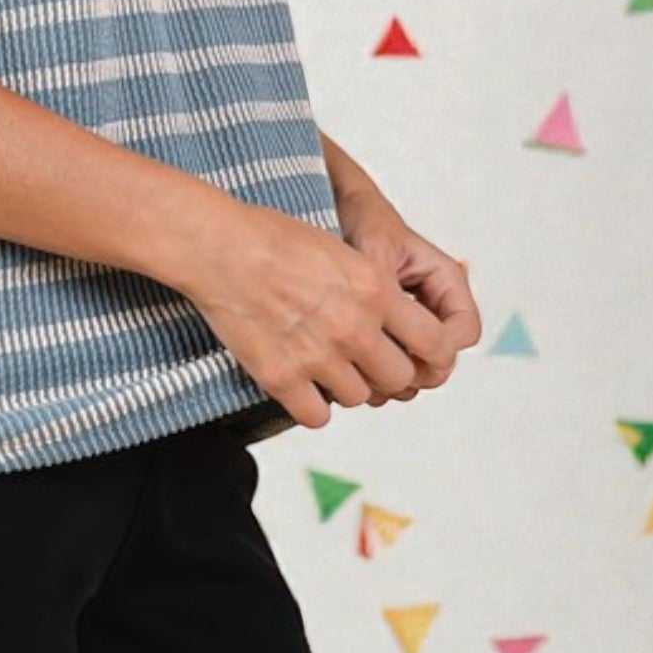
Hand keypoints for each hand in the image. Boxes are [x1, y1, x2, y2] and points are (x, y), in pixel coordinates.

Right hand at [171, 198, 454, 430]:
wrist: (217, 246)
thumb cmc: (271, 236)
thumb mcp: (340, 250)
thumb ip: (373, 289)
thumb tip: (394, 317)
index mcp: (373, 289)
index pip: (434, 342)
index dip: (430, 353)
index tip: (415, 352)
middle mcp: (353, 327)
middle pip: (399, 378)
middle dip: (385, 371)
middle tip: (364, 358)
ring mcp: (317, 356)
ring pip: (357, 398)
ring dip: (344, 384)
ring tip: (322, 361)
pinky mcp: (281, 378)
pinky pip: (316, 416)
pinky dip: (310, 404)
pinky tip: (299, 381)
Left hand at [336, 188, 482, 406]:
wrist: (338, 209)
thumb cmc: (362, 221)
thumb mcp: (373, 251)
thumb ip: (388, 290)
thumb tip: (399, 334)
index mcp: (445, 280)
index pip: (465, 331)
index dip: (442, 348)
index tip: (408, 347)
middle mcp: (435, 305)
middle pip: (444, 359)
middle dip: (416, 369)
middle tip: (378, 361)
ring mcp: (415, 322)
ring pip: (421, 369)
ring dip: (395, 376)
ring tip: (360, 361)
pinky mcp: (393, 333)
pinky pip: (397, 365)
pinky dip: (378, 371)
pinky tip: (352, 360)